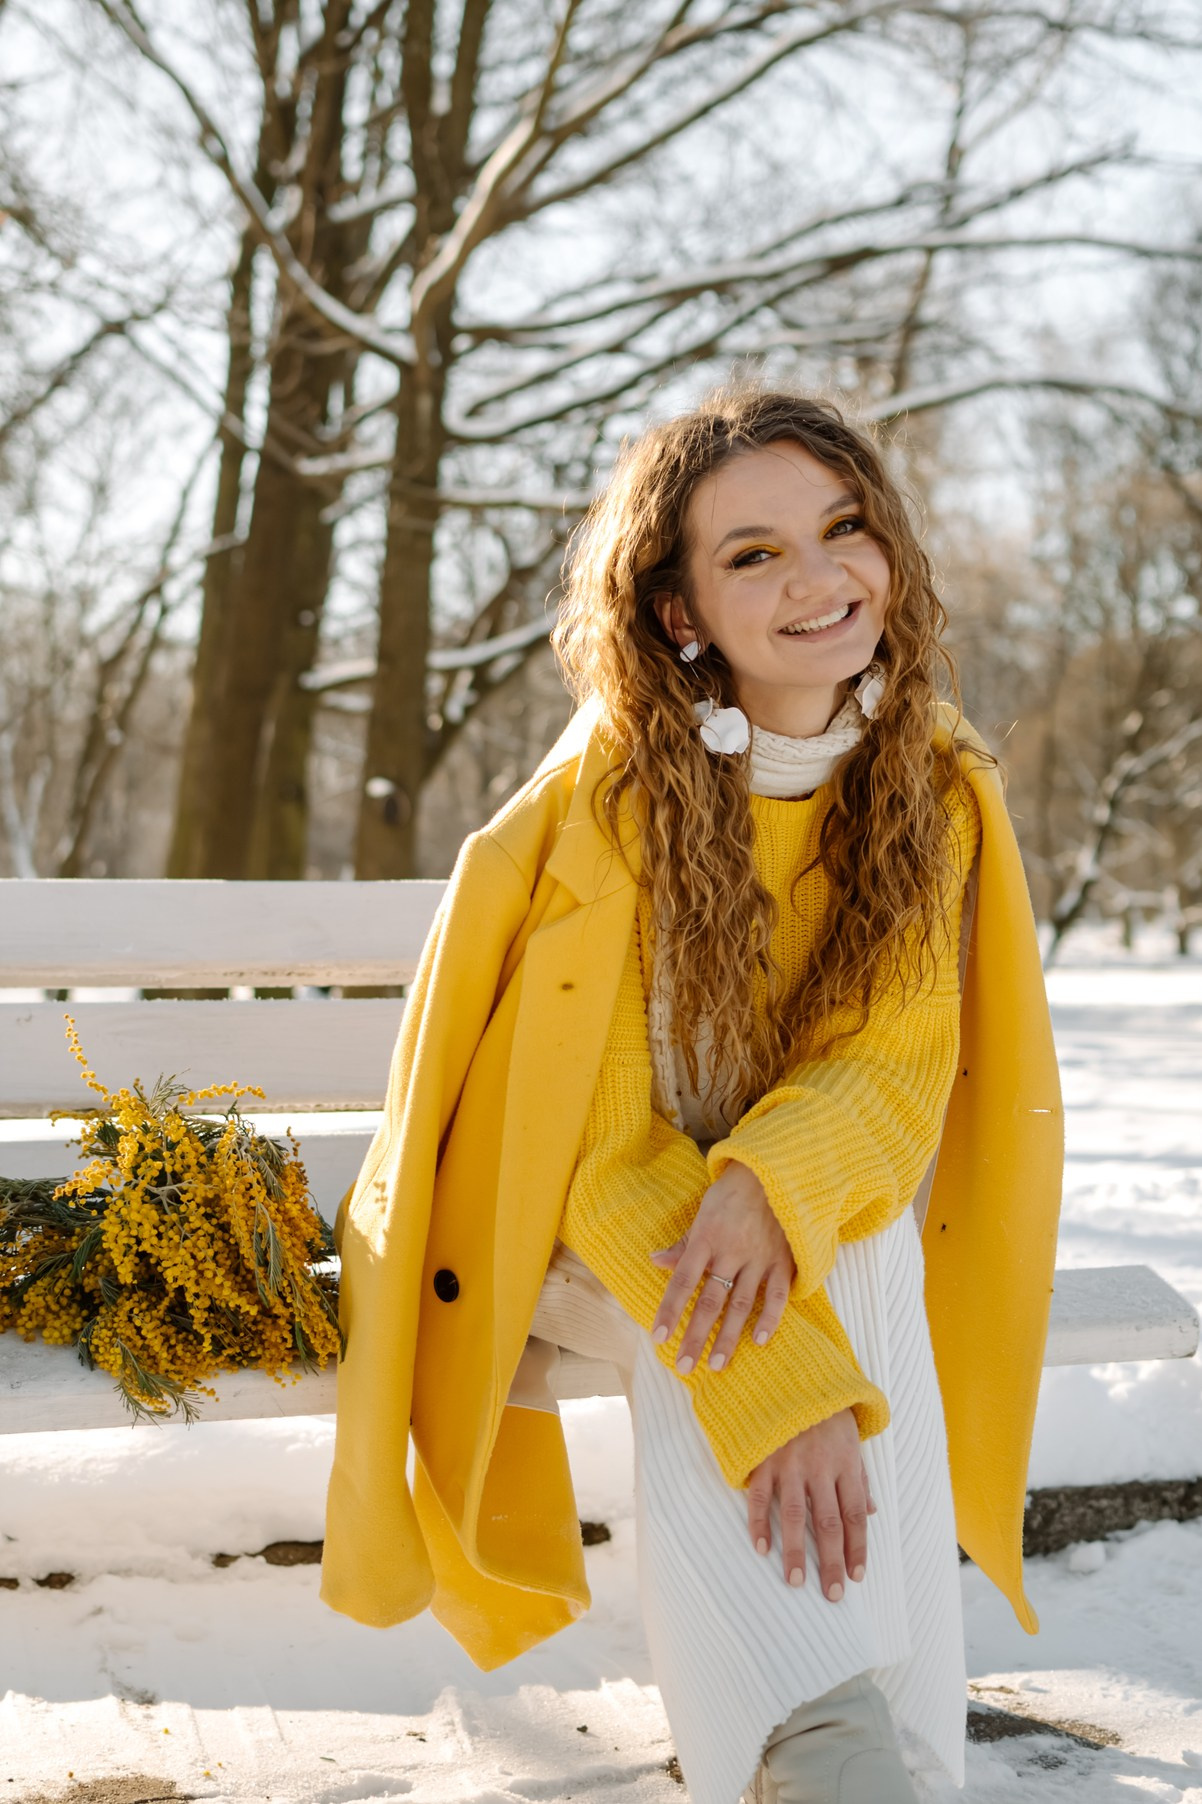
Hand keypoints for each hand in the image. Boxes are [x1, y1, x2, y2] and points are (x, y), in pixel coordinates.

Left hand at [648, 1161, 795, 1373]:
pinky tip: (761, 1340)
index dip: (670, 1310)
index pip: (682, 1281)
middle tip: (684, 1366)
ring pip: (741, 1303)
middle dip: (696, 1336)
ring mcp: (758, 1258)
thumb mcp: (702, 1215)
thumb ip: (683, 1245)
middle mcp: (731, 1251)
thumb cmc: (730, 1196)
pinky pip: (777, 1294)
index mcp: (706, 1239)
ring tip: (717, 1364)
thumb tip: (655, 1262)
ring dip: (729, 1336)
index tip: (659, 1337)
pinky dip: (771, 1317)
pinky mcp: (782, 1261)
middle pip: (710, 1300)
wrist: (770, 1174)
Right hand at [746, 1407, 876, 1597]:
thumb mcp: (852, 1439)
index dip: (857, 1548)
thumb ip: (860, 1477)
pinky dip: (758, 1522)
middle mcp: (820, 1467)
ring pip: (794, 1515)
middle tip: (832, 1594)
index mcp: (845, 1464)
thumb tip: (872, 1513)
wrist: (793, 1374)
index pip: (855, 1515)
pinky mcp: (764, 1457)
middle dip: (831, 1561)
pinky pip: (760, 1496)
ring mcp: (789, 1463)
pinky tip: (761, 1547)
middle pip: (828, 1523)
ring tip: (796, 1581)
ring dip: (795, 1551)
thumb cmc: (827, 1412)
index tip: (857, 1576)